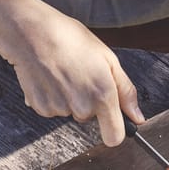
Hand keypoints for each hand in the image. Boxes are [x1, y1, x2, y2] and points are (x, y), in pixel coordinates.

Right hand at [0, 0, 143, 144]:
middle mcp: (81, 107)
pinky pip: (53, 109)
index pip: (114, 137)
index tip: (111, 122)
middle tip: (79, 74)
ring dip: (69, 98)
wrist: (30, 32)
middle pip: (89, 119)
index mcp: (102, 95)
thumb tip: (137, 118)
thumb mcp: (107, 58)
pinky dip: (53, 96)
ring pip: (70, 112)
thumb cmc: (70, 38)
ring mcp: (60, 109)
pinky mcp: (41, 108)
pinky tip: (49, 77)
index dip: (115, 130)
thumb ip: (126, 91)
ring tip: (62, 72)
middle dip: (87, 102)